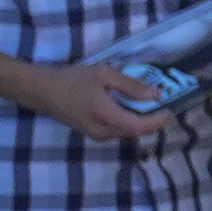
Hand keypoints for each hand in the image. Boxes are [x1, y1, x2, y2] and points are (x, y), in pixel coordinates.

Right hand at [12, 55, 183, 142]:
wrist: (42, 90)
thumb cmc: (72, 79)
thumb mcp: (104, 75)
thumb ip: (131, 86)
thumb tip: (156, 94)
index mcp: (106, 117)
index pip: (140, 127)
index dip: (157, 121)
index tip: (169, 109)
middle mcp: (102, 132)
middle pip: (135, 132)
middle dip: (151, 120)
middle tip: (160, 104)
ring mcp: (95, 135)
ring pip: (126, 132)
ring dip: (139, 121)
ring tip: (146, 103)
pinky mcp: (91, 133)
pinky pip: (116, 130)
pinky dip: (127, 121)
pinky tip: (127, 106)